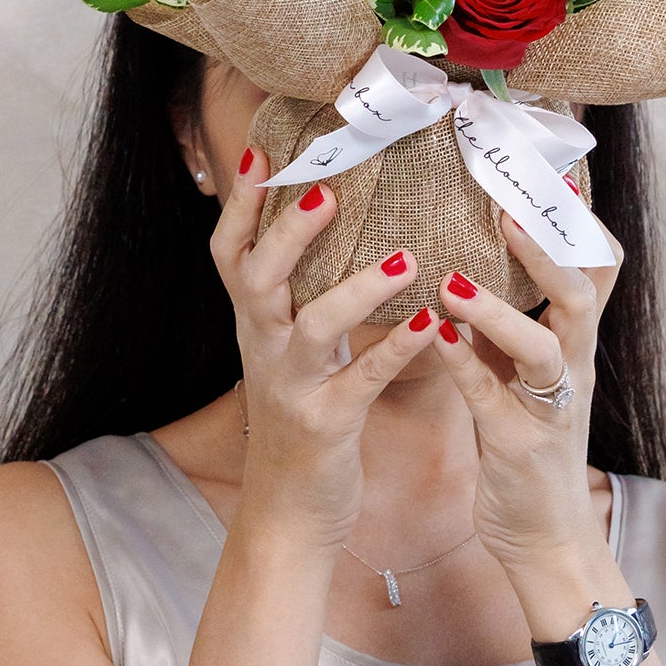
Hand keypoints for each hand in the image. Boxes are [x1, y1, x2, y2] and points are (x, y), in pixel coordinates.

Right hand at [209, 155, 435, 548]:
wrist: (287, 514)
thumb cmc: (301, 425)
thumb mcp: (291, 357)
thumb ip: (301, 303)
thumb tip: (322, 241)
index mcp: (256, 328)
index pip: (232, 254)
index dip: (244, 204)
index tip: (266, 151)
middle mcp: (263, 350)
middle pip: (258, 278)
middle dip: (287, 231)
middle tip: (328, 189)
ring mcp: (291, 389)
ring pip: (310, 327)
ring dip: (354, 289)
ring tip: (402, 258)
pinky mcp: (325, 426)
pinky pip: (361, 380)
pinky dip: (397, 349)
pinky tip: (432, 322)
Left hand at [426, 207, 625, 595]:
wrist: (544, 537)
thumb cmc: (527, 450)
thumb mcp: (521, 379)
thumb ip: (503, 328)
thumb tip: (471, 264)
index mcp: (574, 345)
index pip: (596, 268)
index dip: (576, 221)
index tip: (547, 171)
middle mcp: (573, 370)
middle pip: (582, 293)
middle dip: (546, 248)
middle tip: (505, 207)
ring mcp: (551, 410)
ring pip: (543, 348)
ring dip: (499, 310)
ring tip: (452, 279)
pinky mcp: (519, 448)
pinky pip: (493, 400)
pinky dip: (465, 366)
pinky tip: (434, 337)